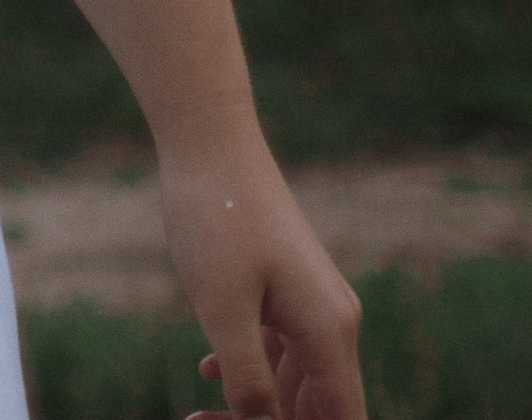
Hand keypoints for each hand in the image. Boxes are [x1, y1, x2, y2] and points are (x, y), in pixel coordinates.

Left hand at [161, 134, 364, 419]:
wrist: (209, 139)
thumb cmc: (215, 218)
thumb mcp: (223, 309)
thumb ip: (247, 379)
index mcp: (331, 332)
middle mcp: (334, 321)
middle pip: (320, 408)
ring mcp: (313, 302)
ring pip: (298, 382)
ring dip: (256, 403)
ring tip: (197, 413)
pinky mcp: (289, 286)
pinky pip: (282, 348)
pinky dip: (251, 367)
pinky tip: (208, 368)